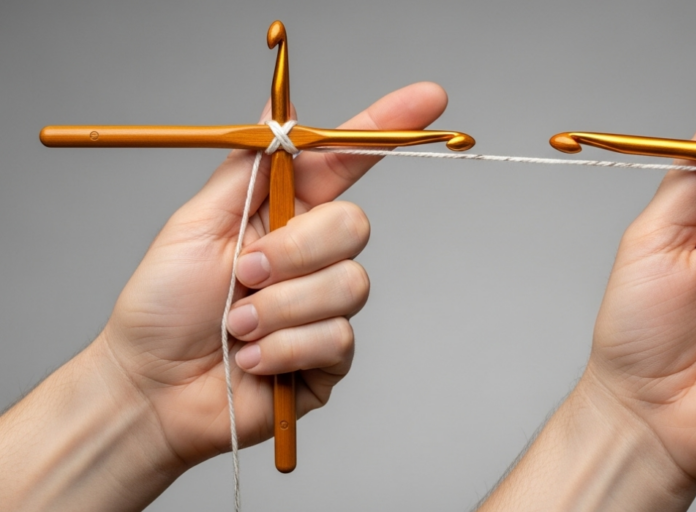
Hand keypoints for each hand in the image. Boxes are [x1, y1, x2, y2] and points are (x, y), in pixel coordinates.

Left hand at [103, 82, 450, 462]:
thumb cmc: (162, 305)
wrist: (151, 388)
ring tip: (237, 328)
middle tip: (244, 274)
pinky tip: (252, 360)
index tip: (430, 98)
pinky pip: (337, 338)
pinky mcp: (330, 357)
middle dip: (296, 252)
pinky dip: (284, 348)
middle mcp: (312, 257)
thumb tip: (277, 107)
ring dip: (281, 308)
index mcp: (285, 213)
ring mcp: (325, 307)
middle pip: (354, 226)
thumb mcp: (197, 223)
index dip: (389, 127)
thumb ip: (250, 167)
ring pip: (348, 286)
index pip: (348, 162)